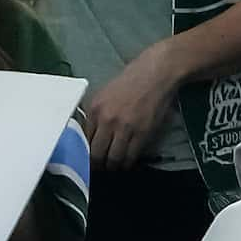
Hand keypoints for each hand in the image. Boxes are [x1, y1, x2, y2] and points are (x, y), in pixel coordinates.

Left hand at [82, 48, 182, 171]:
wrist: (157, 72)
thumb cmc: (131, 81)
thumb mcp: (104, 94)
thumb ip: (96, 115)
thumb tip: (89, 136)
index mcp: (94, 109)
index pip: (83, 141)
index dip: (84, 153)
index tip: (87, 160)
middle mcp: (106, 120)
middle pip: (95, 154)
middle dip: (96, 165)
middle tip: (99, 168)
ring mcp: (124, 128)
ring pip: (113, 159)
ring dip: (112, 167)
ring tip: (113, 167)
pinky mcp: (142, 133)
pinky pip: (130, 156)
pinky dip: (127, 163)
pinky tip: (126, 163)